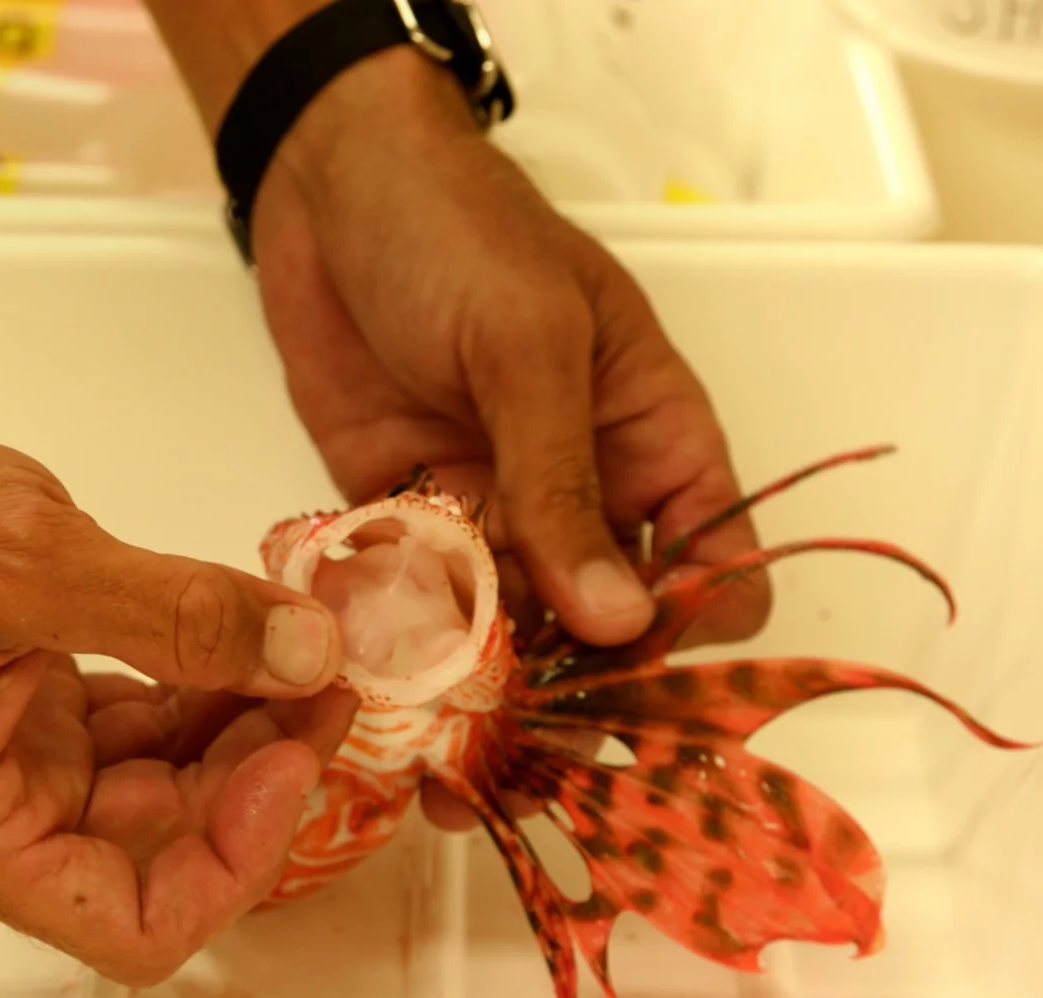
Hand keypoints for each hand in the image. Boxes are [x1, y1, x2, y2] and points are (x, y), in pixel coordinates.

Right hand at [0, 354, 358, 984]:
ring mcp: (14, 753)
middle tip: (325, 685)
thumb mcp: (30, 565)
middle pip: (161, 852)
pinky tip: (252, 630)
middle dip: (254, 780)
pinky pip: (143, 718)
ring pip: (162, 783)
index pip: (130, 924)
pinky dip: (203, 681)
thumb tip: (307, 652)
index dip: (229, 862)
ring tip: (306, 649)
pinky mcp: (33, 695)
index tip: (289, 762)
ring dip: (242, 727)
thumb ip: (180, 616)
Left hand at [239, 53, 773, 826]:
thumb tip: (619, 619)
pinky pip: (415, 602)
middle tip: (517, 764)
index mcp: (656, 446)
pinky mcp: (401, 515)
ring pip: (505, 633)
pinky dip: (401, 645)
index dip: (684, 646)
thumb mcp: (530, 347)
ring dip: (477, 693)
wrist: (330, 188)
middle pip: (601, 631)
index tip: (627, 698)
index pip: (712, 576)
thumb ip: (564, 480)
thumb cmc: (460, 233)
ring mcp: (490, 510)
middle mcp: (581, 495)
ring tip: (439, 758)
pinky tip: (377, 693)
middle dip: (568, 699)